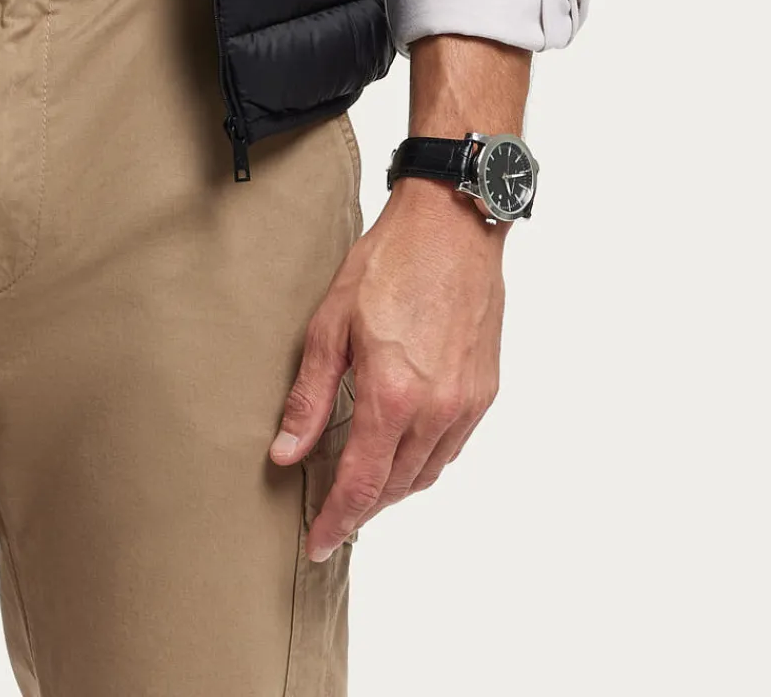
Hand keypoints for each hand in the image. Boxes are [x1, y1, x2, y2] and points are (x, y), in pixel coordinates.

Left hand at [271, 176, 506, 557]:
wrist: (452, 226)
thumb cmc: (388, 263)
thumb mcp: (330, 323)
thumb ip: (310, 396)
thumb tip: (286, 452)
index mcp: (392, 396)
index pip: (362, 485)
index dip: (337, 521)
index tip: (318, 544)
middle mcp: (435, 410)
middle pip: (394, 488)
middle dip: (361, 508)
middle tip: (331, 514)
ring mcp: (466, 404)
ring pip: (425, 474)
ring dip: (392, 488)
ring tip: (361, 486)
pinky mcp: (484, 393)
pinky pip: (450, 449)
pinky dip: (422, 462)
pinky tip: (400, 449)